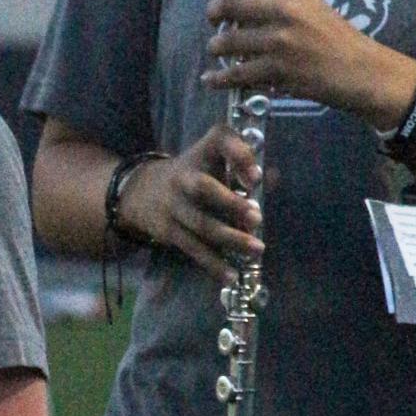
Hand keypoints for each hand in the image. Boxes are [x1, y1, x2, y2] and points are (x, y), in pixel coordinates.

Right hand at [114, 126, 264, 282]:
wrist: (141, 192)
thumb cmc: (193, 173)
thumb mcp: (212, 160)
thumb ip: (242, 166)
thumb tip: (274, 179)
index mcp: (201, 152)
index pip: (219, 140)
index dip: (239, 155)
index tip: (256, 177)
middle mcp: (184, 176)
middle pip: (203, 189)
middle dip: (231, 204)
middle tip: (257, 218)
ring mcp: (174, 205)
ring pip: (202, 225)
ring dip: (231, 238)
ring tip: (257, 249)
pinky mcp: (169, 231)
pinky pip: (193, 249)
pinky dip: (213, 264)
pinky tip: (231, 275)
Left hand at [201, 0, 413, 119]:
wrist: (359, 71)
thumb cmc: (336, 36)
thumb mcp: (312, 2)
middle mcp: (284, 10)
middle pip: (229, 3)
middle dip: (214, 12)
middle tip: (214, 19)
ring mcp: (278, 42)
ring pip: (228, 41)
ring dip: (216, 46)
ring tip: (217, 49)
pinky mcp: (276, 71)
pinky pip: (236, 74)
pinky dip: (218, 78)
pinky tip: (210, 79)